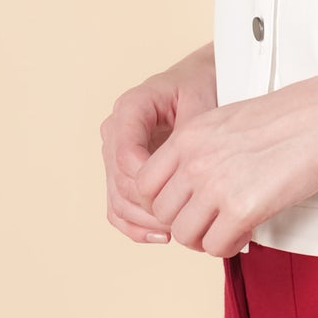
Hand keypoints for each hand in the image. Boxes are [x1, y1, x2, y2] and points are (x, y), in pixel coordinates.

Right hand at [101, 41, 216, 244]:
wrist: (201, 81)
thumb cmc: (202, 86)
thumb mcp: (202, 102)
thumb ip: (191, 136)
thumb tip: (189, 175)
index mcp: (129, 109)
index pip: (125, 155)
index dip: (150, 183)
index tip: (182, 195)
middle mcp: (115, 132)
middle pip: (121, 183)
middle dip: (153, 207)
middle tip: (188, 220)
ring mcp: (115, 155)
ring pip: (118, 200)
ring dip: (147, 222)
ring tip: (181, 231)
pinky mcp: (122, 175)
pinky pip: (119, 209)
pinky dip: (137, 227)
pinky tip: (163, 236)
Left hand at [129, 69, 317, 257]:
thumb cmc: (289, 118)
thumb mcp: (229, 122)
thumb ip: (201, 150)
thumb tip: (190, 188)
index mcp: (188, 135)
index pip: (144, 183)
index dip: (162, 201)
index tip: (186, 205)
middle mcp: (195, 160)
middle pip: (161, 213)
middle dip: (183, 223)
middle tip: (209, 221)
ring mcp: (216, 185)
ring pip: (184, 235)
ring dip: (203, 238)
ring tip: (227, 229)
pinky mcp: (242, 209)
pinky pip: (215, 247)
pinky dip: (228, 246)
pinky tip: (245, 232)